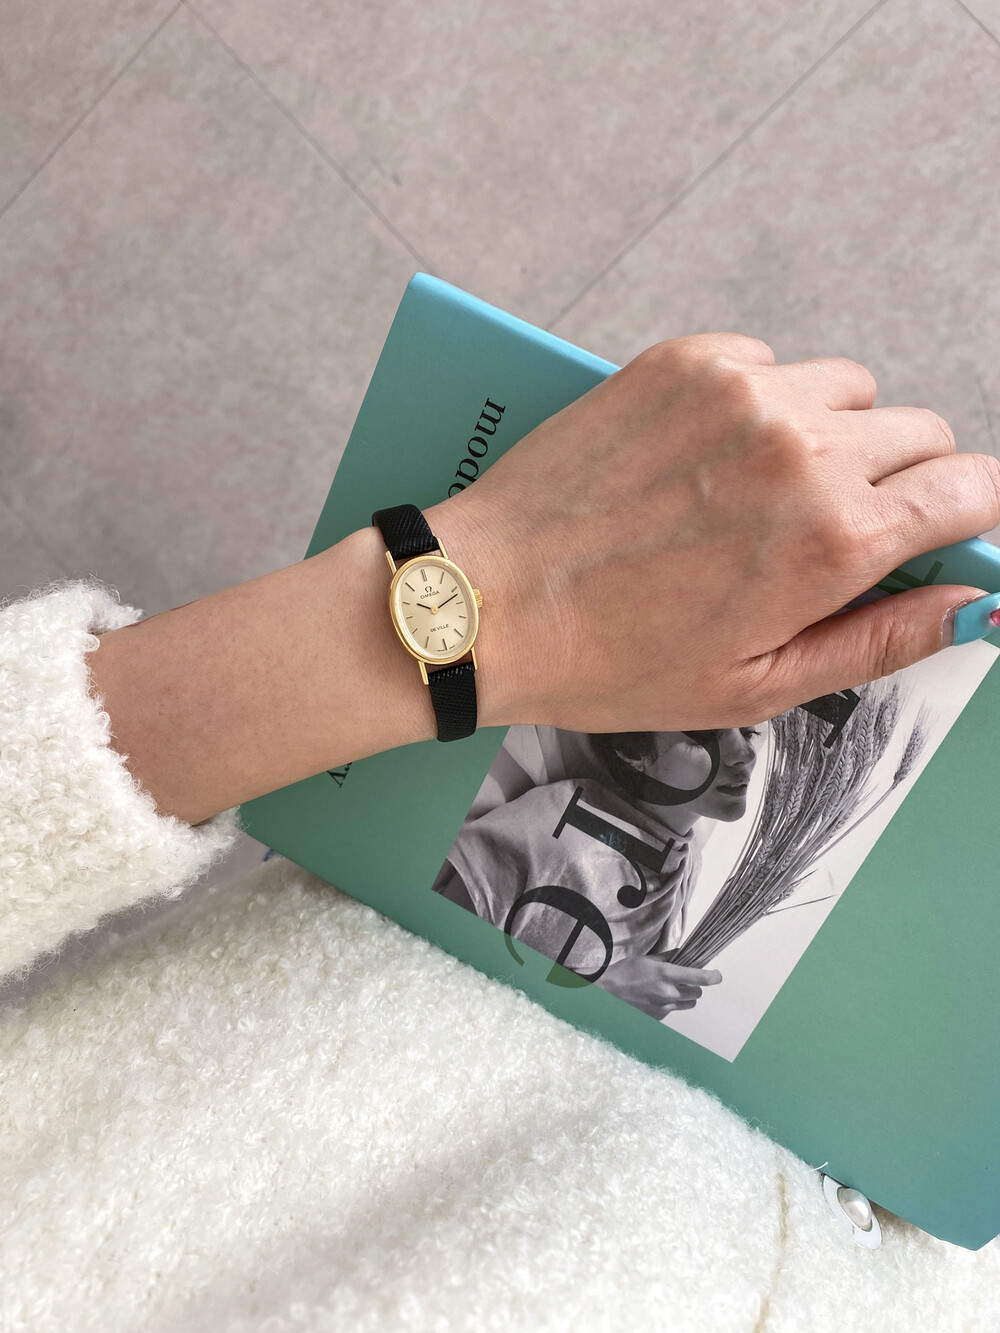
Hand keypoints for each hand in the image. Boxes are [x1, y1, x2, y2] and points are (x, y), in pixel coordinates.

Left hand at [427, 333, 999, 731]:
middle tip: (829, 532)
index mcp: (833, 539)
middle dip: (900, 481)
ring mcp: (742, 394)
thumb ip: (881, 639)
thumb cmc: (609, 658)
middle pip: (920, 432)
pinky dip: (760, 404)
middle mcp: (802, 449)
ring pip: (850, 389)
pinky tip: (703, 461)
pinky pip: (771, 364)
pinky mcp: (686, 363)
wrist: (486, 600)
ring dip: (832, 435)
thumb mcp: (756, 684)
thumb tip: (974, 610)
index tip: (936, 533)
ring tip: (759, 494)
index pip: (972, 488)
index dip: (964, 516)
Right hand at [596, 955, 722, 1019]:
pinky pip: (673, 1010)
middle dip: (695, 985)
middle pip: (697, 993)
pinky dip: (671, 1004)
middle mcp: (668, 993)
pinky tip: (656, 997)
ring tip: (672, 989)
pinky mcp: (658, 1017)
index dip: (712, 977)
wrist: (607, 994)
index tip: (718, 975)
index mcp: (666, 975)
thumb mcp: (646, 959)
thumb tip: (683, 954)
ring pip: (688, 1003)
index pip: (698, 977)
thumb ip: (667, 958)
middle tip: (686, 979)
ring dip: (686, 996)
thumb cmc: (624, 972)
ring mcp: (664, 1007)